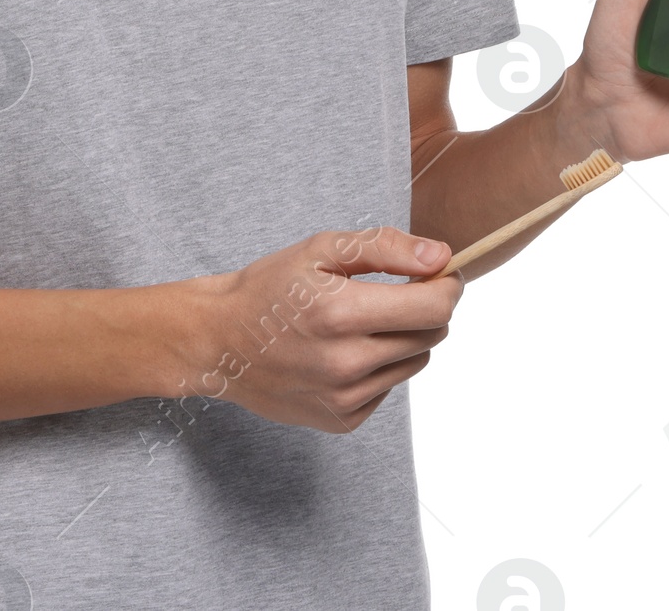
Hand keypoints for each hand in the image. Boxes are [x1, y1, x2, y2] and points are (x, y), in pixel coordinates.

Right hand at [179, 227, 463, 432]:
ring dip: (405, 336)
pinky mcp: (343, 420)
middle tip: (400, 288)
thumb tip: (440, 256)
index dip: (449, 285)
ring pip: (415, 362)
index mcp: (341, 314)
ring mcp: (345, 398)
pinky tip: (346, 349)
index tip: (442, 272)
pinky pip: (389, 387)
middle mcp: (346, 364)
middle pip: (431, 335)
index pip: (433, 307)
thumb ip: (385, 247)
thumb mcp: (321, 250)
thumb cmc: (269, 288)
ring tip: (365, 319)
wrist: (219, 342)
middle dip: (426, 306)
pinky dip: (381, 364)